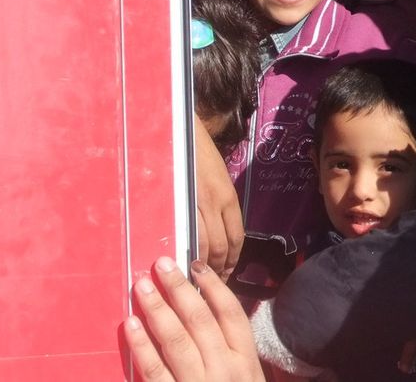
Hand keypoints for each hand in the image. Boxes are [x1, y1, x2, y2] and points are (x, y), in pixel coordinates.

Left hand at [123, 257, 265, 381]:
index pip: (230, 314)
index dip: (212, 287)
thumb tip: (209, 313)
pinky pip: (154, 372)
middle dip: (178, 289)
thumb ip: (233, 352)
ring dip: (156, 309)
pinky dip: (141, 346)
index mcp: (246, 362)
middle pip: (199, 320)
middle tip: (160, 264)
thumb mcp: (248, 381)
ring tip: (140, 286)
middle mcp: (225, 370)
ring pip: (175, 339)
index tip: (195, 266)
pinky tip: (130, 326)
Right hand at [195, 122, 243, 277]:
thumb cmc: (196, 154)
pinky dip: (187, 252)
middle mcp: (218, 202)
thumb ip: (216, 204)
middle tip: (209, 285)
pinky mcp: (182, 201)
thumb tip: (212, 231)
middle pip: (222, 247)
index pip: (236, 238)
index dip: (231, 260)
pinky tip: (181, 263)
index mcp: (229, 197)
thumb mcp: (215, 180)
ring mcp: (200, 203)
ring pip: (205, 245)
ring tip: (195, 281)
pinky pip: (187, 234)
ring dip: (202, 267)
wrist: (179, 130)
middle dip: (218, 269)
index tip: (226, 274)